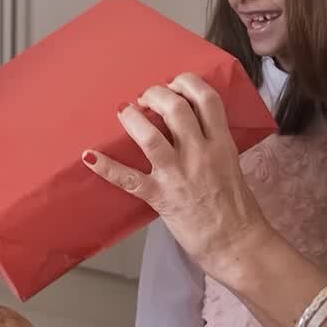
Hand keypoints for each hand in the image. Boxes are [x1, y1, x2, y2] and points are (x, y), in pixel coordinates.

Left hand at [82, 74, 266, 276]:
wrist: (236, 244)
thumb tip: (191, 123)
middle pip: (176, 107)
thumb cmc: (237, 208)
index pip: (207, 99)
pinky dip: (106, 167)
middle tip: (146, 98)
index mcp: (222, 144)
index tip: (175, 83)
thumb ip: (213, 142)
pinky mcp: (160, 196)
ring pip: (150, 136)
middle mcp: (200, 154)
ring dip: (132, 119)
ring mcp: (178, 174)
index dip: (187, 82)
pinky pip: (128, 178)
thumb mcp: (231, 164)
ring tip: (124, 111)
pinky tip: (89, 156)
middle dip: (156, 94)